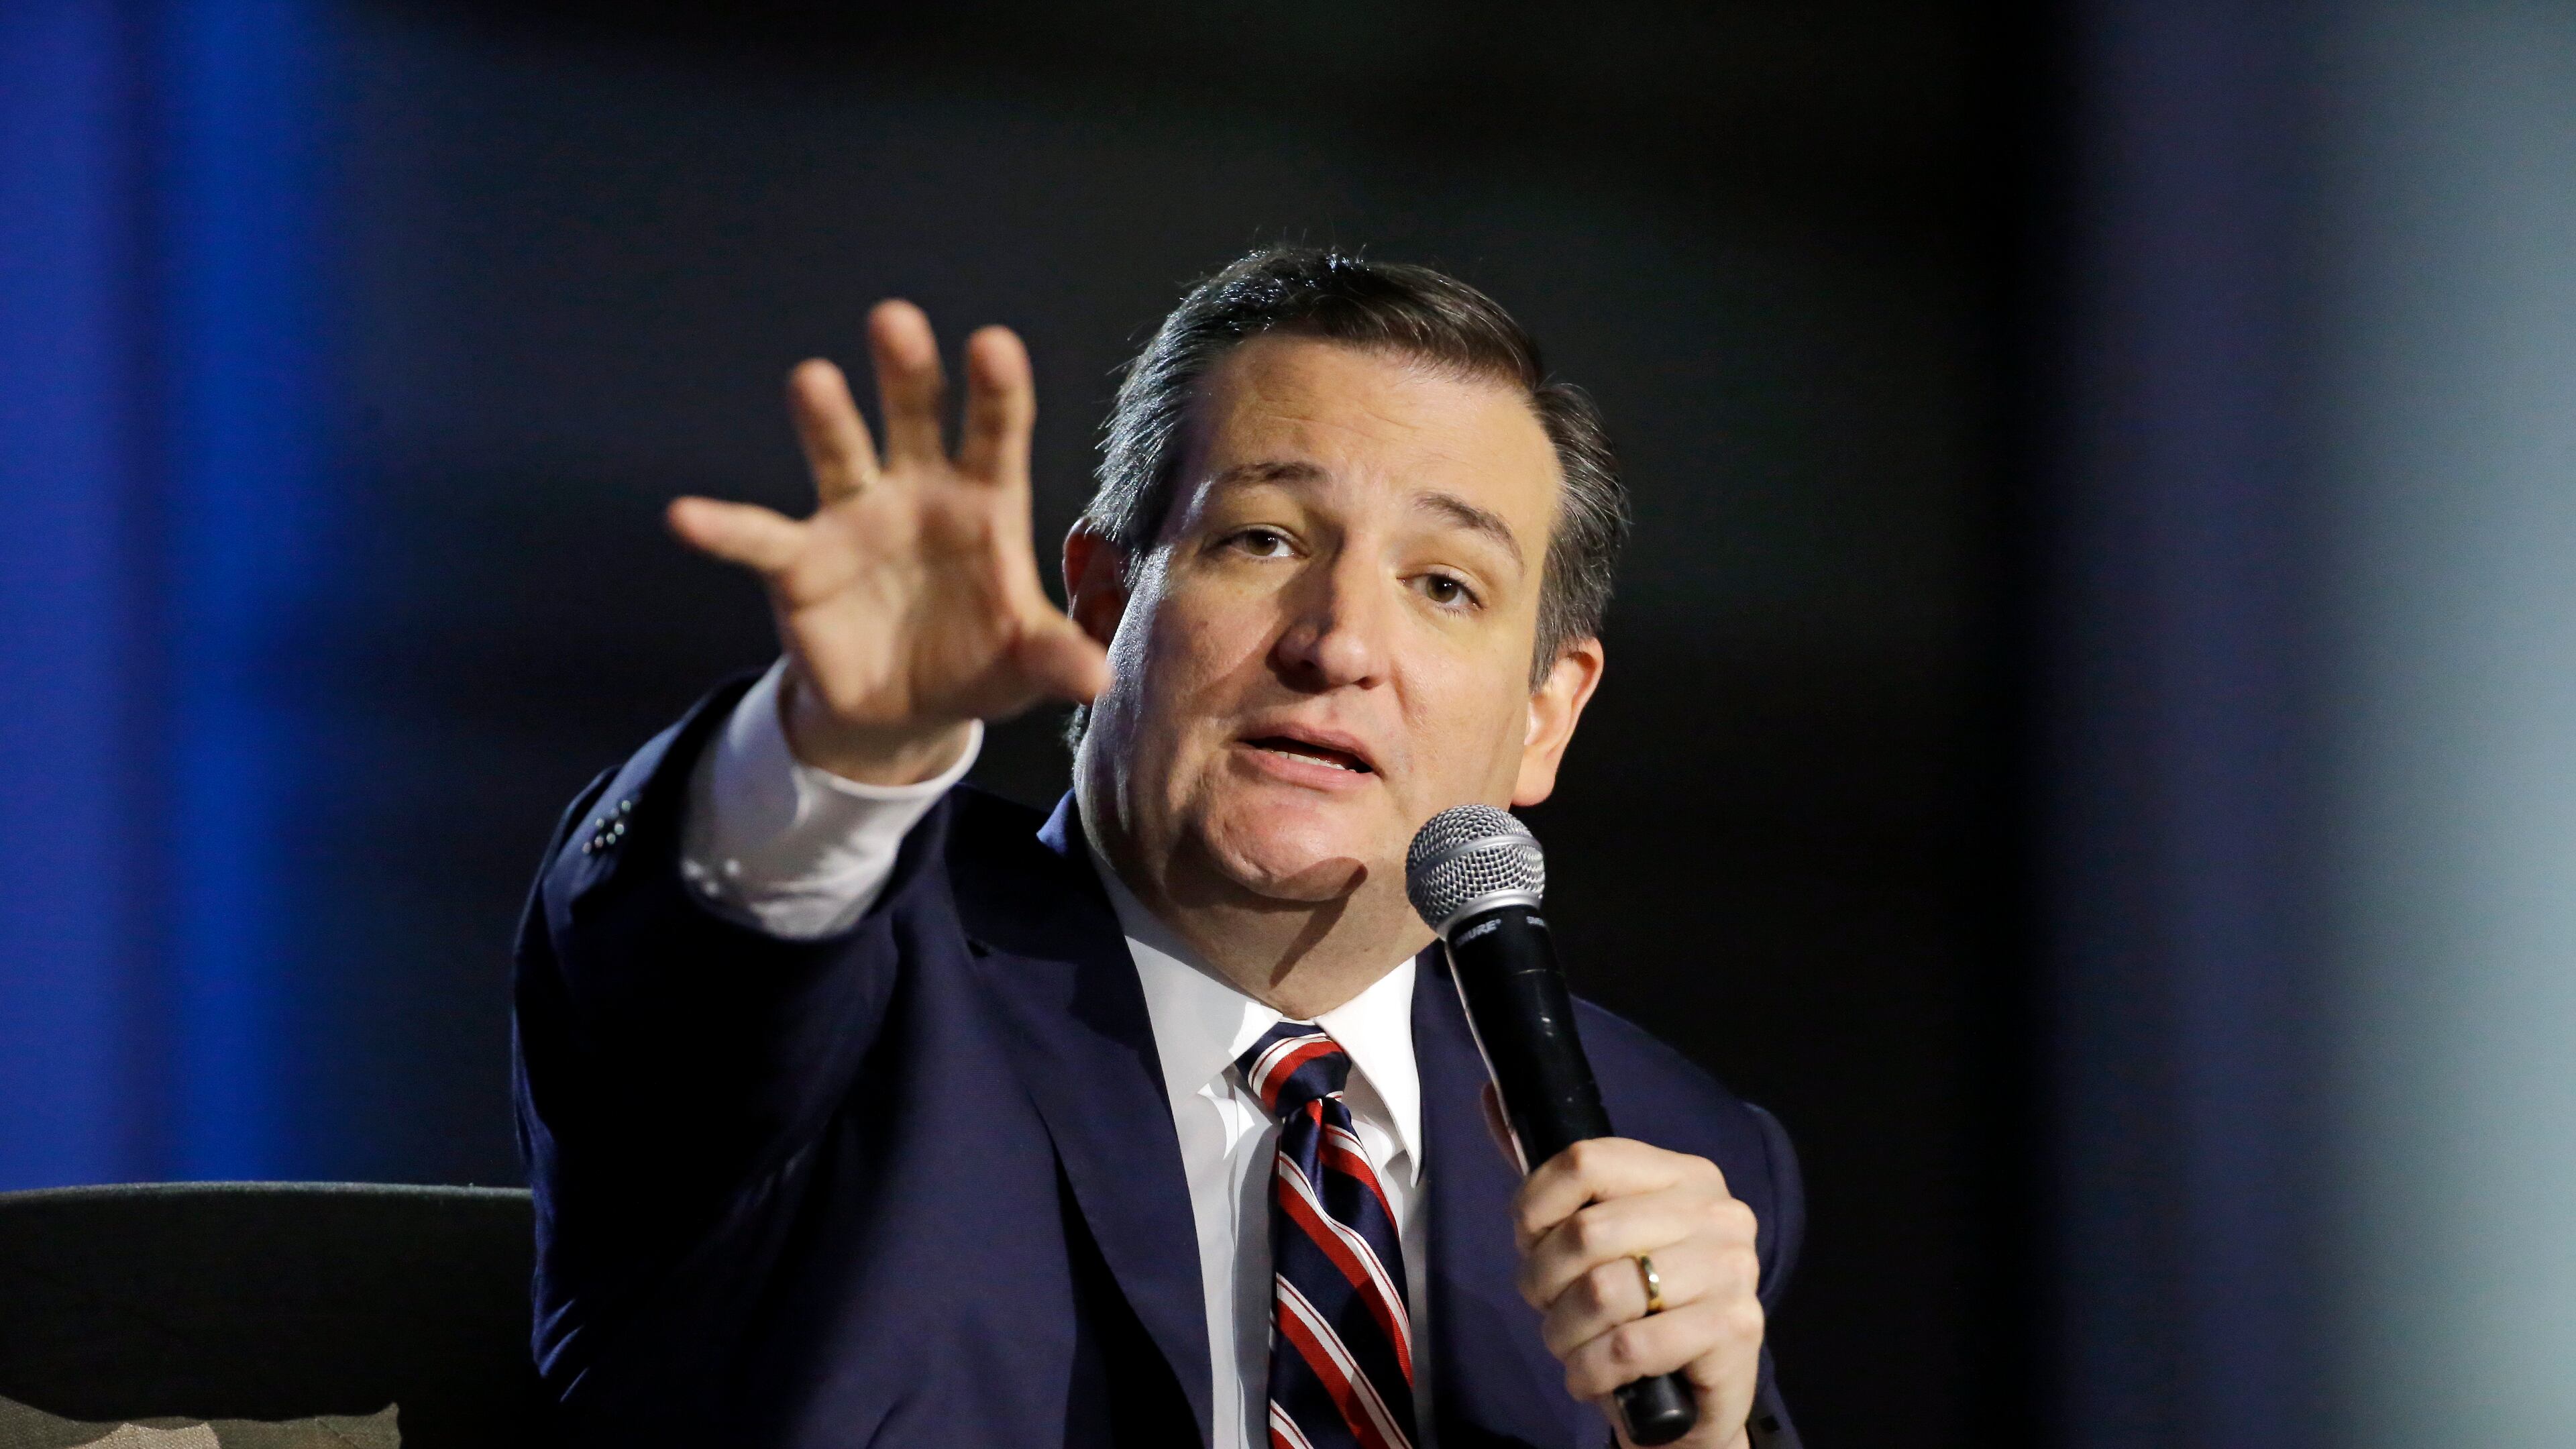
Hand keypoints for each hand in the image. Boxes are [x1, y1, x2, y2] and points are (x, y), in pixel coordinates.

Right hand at [668, 301, 1110, 783]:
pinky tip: (686, 516)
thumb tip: (1096, 676)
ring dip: (826, 419)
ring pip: (840, 455)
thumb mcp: (1025, 666)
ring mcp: (854, 519)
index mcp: (984, 503)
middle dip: (907, 372)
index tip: (993, 344)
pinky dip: (723, 529)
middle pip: (915, 418)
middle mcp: (917, 493)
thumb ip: (1055, 658)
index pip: (996, 435)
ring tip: (812, 378)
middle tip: (896, 319)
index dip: (996, 392)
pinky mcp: (800, 563)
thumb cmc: (978, 664)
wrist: (906, 710)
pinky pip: (757, 539)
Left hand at [1512, 1138, 1765, 1448]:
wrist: (1693, 1398)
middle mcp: (1718, 1212)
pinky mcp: (1737, 1328)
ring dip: (1564, 1332)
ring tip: (1567, 1347)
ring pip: (1604, 1291)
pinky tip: (1590, 1376)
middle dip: (1543, 1282)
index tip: (1529, 1243)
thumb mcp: (1596, 1238)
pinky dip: (1591, 1369)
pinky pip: (1631, 1345)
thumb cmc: (1638, 1310)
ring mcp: (1734, 1268)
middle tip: (1547, 1310)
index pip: (1585, 1159)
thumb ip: (1553, 1177)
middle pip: (1588, 1231)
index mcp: (1684, 1174)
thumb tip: (1492, 1097)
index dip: (1535, 1206)